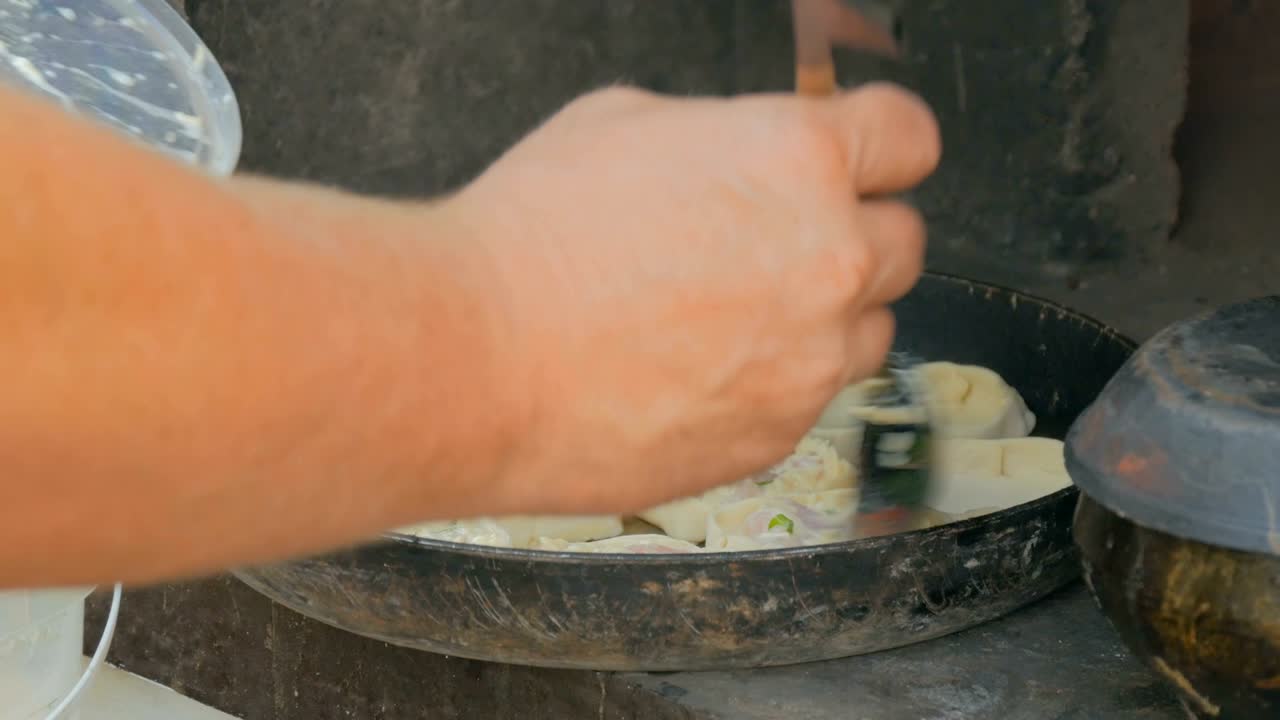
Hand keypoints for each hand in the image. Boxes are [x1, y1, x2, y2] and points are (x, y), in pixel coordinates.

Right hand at [453, 83, 939, 513]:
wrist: (477, 361)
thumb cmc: (529, 241)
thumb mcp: (621, 124)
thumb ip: (720, 135)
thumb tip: (741, 154)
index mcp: (798, 159)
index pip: (907, 137)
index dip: (881, 145)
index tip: (867, 159)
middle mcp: (828, 259)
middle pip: (903, 242)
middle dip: (854, 233)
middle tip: (782, 243)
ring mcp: (810, 359)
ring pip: (869, 331)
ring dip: (826, 318)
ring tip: (736, 318)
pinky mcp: (776, 435)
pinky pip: (808, 400)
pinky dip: (773, 383)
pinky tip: (698, 372)